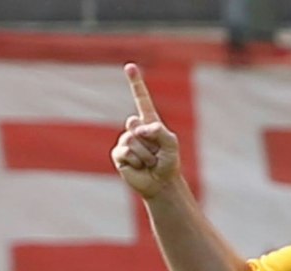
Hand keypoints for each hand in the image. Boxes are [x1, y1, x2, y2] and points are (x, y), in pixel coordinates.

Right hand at [112, 63, 180, 198]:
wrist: (161, 184)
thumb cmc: (168, 163)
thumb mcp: (172, 144)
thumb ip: (161, 131)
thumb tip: (140, 129)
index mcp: (149, 122)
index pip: (141, 99)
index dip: (135, 83)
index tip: (129, 66)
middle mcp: (136, 129)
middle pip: (134, 122)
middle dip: (148, 140)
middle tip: (155, 154)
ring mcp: (125, 141)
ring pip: (131, 139)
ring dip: (145, 154)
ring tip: (149, 162)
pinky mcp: (118, 155)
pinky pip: (125, 152)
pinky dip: (136, 161)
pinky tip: (139, 167)